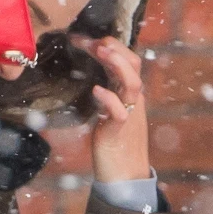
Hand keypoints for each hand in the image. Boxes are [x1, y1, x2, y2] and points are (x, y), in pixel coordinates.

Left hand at [70, 35, 151, 182]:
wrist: (125, 175)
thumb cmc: (114, 143)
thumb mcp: (108, 112)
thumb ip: (105, 94)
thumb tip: (90, 77)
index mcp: (127, 94)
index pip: (125, 60)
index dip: (106, 45)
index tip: (79, 38)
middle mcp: (132, 100)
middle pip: (133, 65)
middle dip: (113, 47)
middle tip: (89, 39)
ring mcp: (129, 114)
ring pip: (132, 83)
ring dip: (117, 64)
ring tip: (101, 50)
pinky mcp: (119, 131)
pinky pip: (120, 112)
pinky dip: (109, 98)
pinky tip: (97, 90)